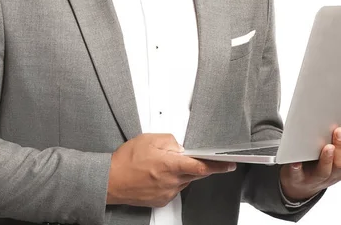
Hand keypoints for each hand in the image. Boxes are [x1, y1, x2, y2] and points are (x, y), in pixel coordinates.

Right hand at [107, 133, 236, 207]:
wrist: (110, 181)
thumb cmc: (127, 159)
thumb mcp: (149, 139)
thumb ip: (170, 141)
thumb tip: (180, 147)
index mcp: (170, 165)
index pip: (201, 166)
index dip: (218, 166)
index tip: (230, 164)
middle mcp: (172, 182)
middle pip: (195, 173)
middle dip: (196, 165)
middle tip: (187, 157)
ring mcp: (167, 193)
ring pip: (184, 180)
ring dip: (181, 172)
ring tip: (162, 164)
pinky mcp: (162, 201)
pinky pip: (175, 188)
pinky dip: (172, 180)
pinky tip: (157, 174)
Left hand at [280, 126, 340, 201]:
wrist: (301, 183)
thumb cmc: (328, 166)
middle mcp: (334, 173)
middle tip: (340, 130)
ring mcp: (316, 176)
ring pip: (325, 170)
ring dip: (327, 158)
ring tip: (327, 145)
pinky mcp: (298, 176)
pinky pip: (298, 173)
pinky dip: (297, 167)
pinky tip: (296, 160)